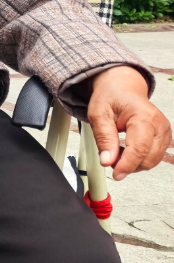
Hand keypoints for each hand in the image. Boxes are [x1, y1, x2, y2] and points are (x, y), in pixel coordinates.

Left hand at [87, 65, 170, 180]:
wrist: (122, 88)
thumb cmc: (111, 97)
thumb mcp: (98, 114)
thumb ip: (104, 138)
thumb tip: (107, 160)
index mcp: (144, 116)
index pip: (139, 148)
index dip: (127, 164)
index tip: (115, 173)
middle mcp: (159, 124)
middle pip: (148, 158)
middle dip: (128, 165)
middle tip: (108, 158)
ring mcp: (164, 132)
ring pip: (152, 161)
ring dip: (133, 163)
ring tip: (115, 151)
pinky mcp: (164, 138)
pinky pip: (153, 157)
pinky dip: (138, 159)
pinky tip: (125, 151)